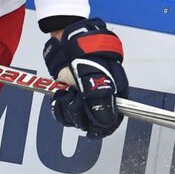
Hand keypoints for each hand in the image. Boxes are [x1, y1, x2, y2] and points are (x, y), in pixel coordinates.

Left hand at [42, 18, 128, 138]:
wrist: (67, 43)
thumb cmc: (88, 56)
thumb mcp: (98, 80)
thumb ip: (101, 103)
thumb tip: (105, 124)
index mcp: (114, 94)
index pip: (113, 120)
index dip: (103, 128)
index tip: (92, 130)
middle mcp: (100, 99)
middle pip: (92, 123)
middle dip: (80, 114)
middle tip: (75, 98)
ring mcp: (83, 98)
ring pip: (76, 119)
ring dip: (68, 109)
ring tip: (66, 93)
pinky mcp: (69, 96)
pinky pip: (64, 113)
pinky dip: (59, 107)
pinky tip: (60, 94)